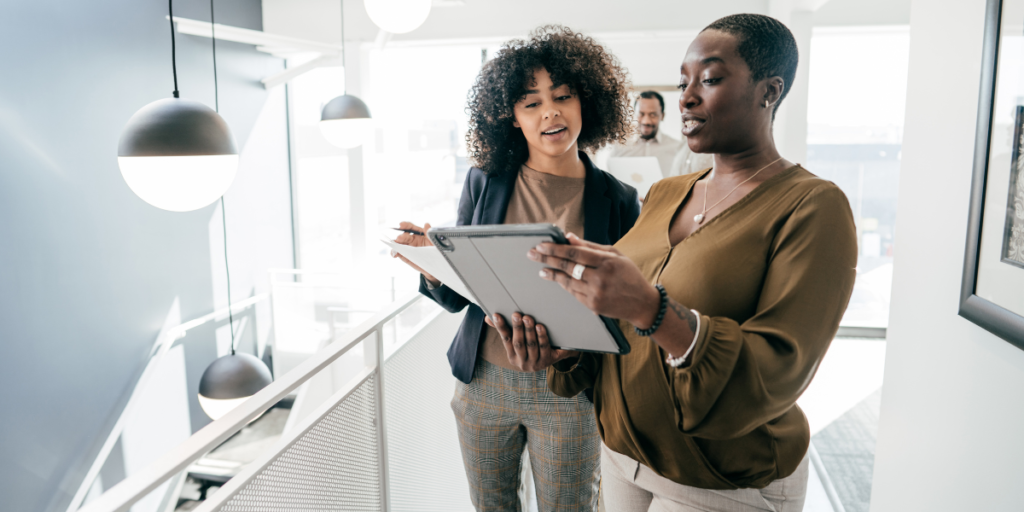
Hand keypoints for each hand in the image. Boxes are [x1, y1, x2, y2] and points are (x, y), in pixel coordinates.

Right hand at [391, 221, 438, 283]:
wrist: (436, 265)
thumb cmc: (436, 252)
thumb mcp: (434, 242)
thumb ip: (429, 233)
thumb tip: (426, 224)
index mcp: (419, 234)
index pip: (411, 227)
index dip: (406, 225)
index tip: (401, 224)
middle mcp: (413, 239)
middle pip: (404, 236)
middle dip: (401, 236)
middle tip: (399, 238)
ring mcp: (408, 247)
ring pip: (399, 243)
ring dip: (395, 244)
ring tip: (395, 245)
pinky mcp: (405, 256)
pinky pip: (398, 252)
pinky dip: (394, 252)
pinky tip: (394, 253)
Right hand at [484, 312, 578, 371]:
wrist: (552, 357)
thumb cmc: (531, 345)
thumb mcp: (518, 340)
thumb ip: (504, 329)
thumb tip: (488, 317)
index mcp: (512, 356)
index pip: (505, 340)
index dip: (501, 327)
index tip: (497, 315)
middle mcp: (522, 362)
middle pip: (518, 343)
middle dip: (517, 328)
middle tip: (516, 314)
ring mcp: (534, 363)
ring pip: (531, 345)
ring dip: (529, 331)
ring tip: (528, 318)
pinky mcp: (547, 361)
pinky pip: (544, 347)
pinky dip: (541, 337)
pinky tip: (540, 327)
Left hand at [528, 233, 660, 328]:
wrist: (642, 303)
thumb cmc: (629, 275)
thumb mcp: (615, 255)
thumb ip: (590, 246)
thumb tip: (568, 237)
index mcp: (607, 261)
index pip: (575, 253)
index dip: (555, 249)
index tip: (541, 245)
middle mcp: (600, 278)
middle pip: (567, 266)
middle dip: (547, 259)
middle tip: (532, 254)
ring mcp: (596, 293)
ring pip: (567, 281)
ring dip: (552, 274)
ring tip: (541, 269)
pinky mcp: (593, 306)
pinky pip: (573, 293)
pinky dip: (564, 285)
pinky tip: (556, 279)